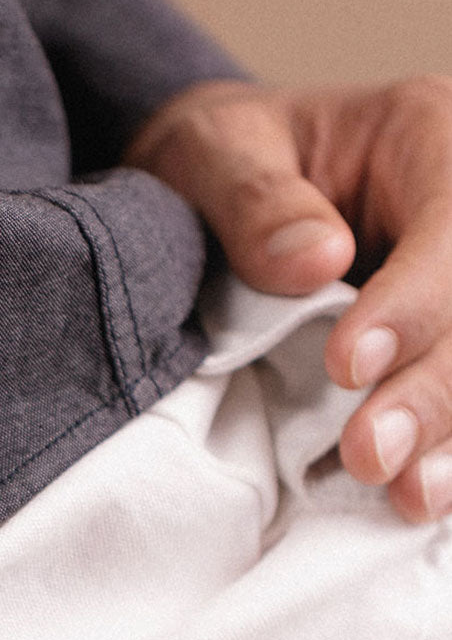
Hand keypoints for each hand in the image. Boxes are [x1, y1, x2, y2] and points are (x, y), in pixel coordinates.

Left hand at [124, 75, 451, 523]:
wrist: (215, 192)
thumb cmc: (220, 162)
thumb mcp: (212, 154)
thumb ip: (254, 201)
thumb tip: (316, 259)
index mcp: (425, 138)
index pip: (451, 227)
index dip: (413, 304)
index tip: (348, 365)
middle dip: (434, 391)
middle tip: (371, 455)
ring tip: (410, 497)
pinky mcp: (438, 349)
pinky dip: (445, 454)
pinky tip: (419, 501)